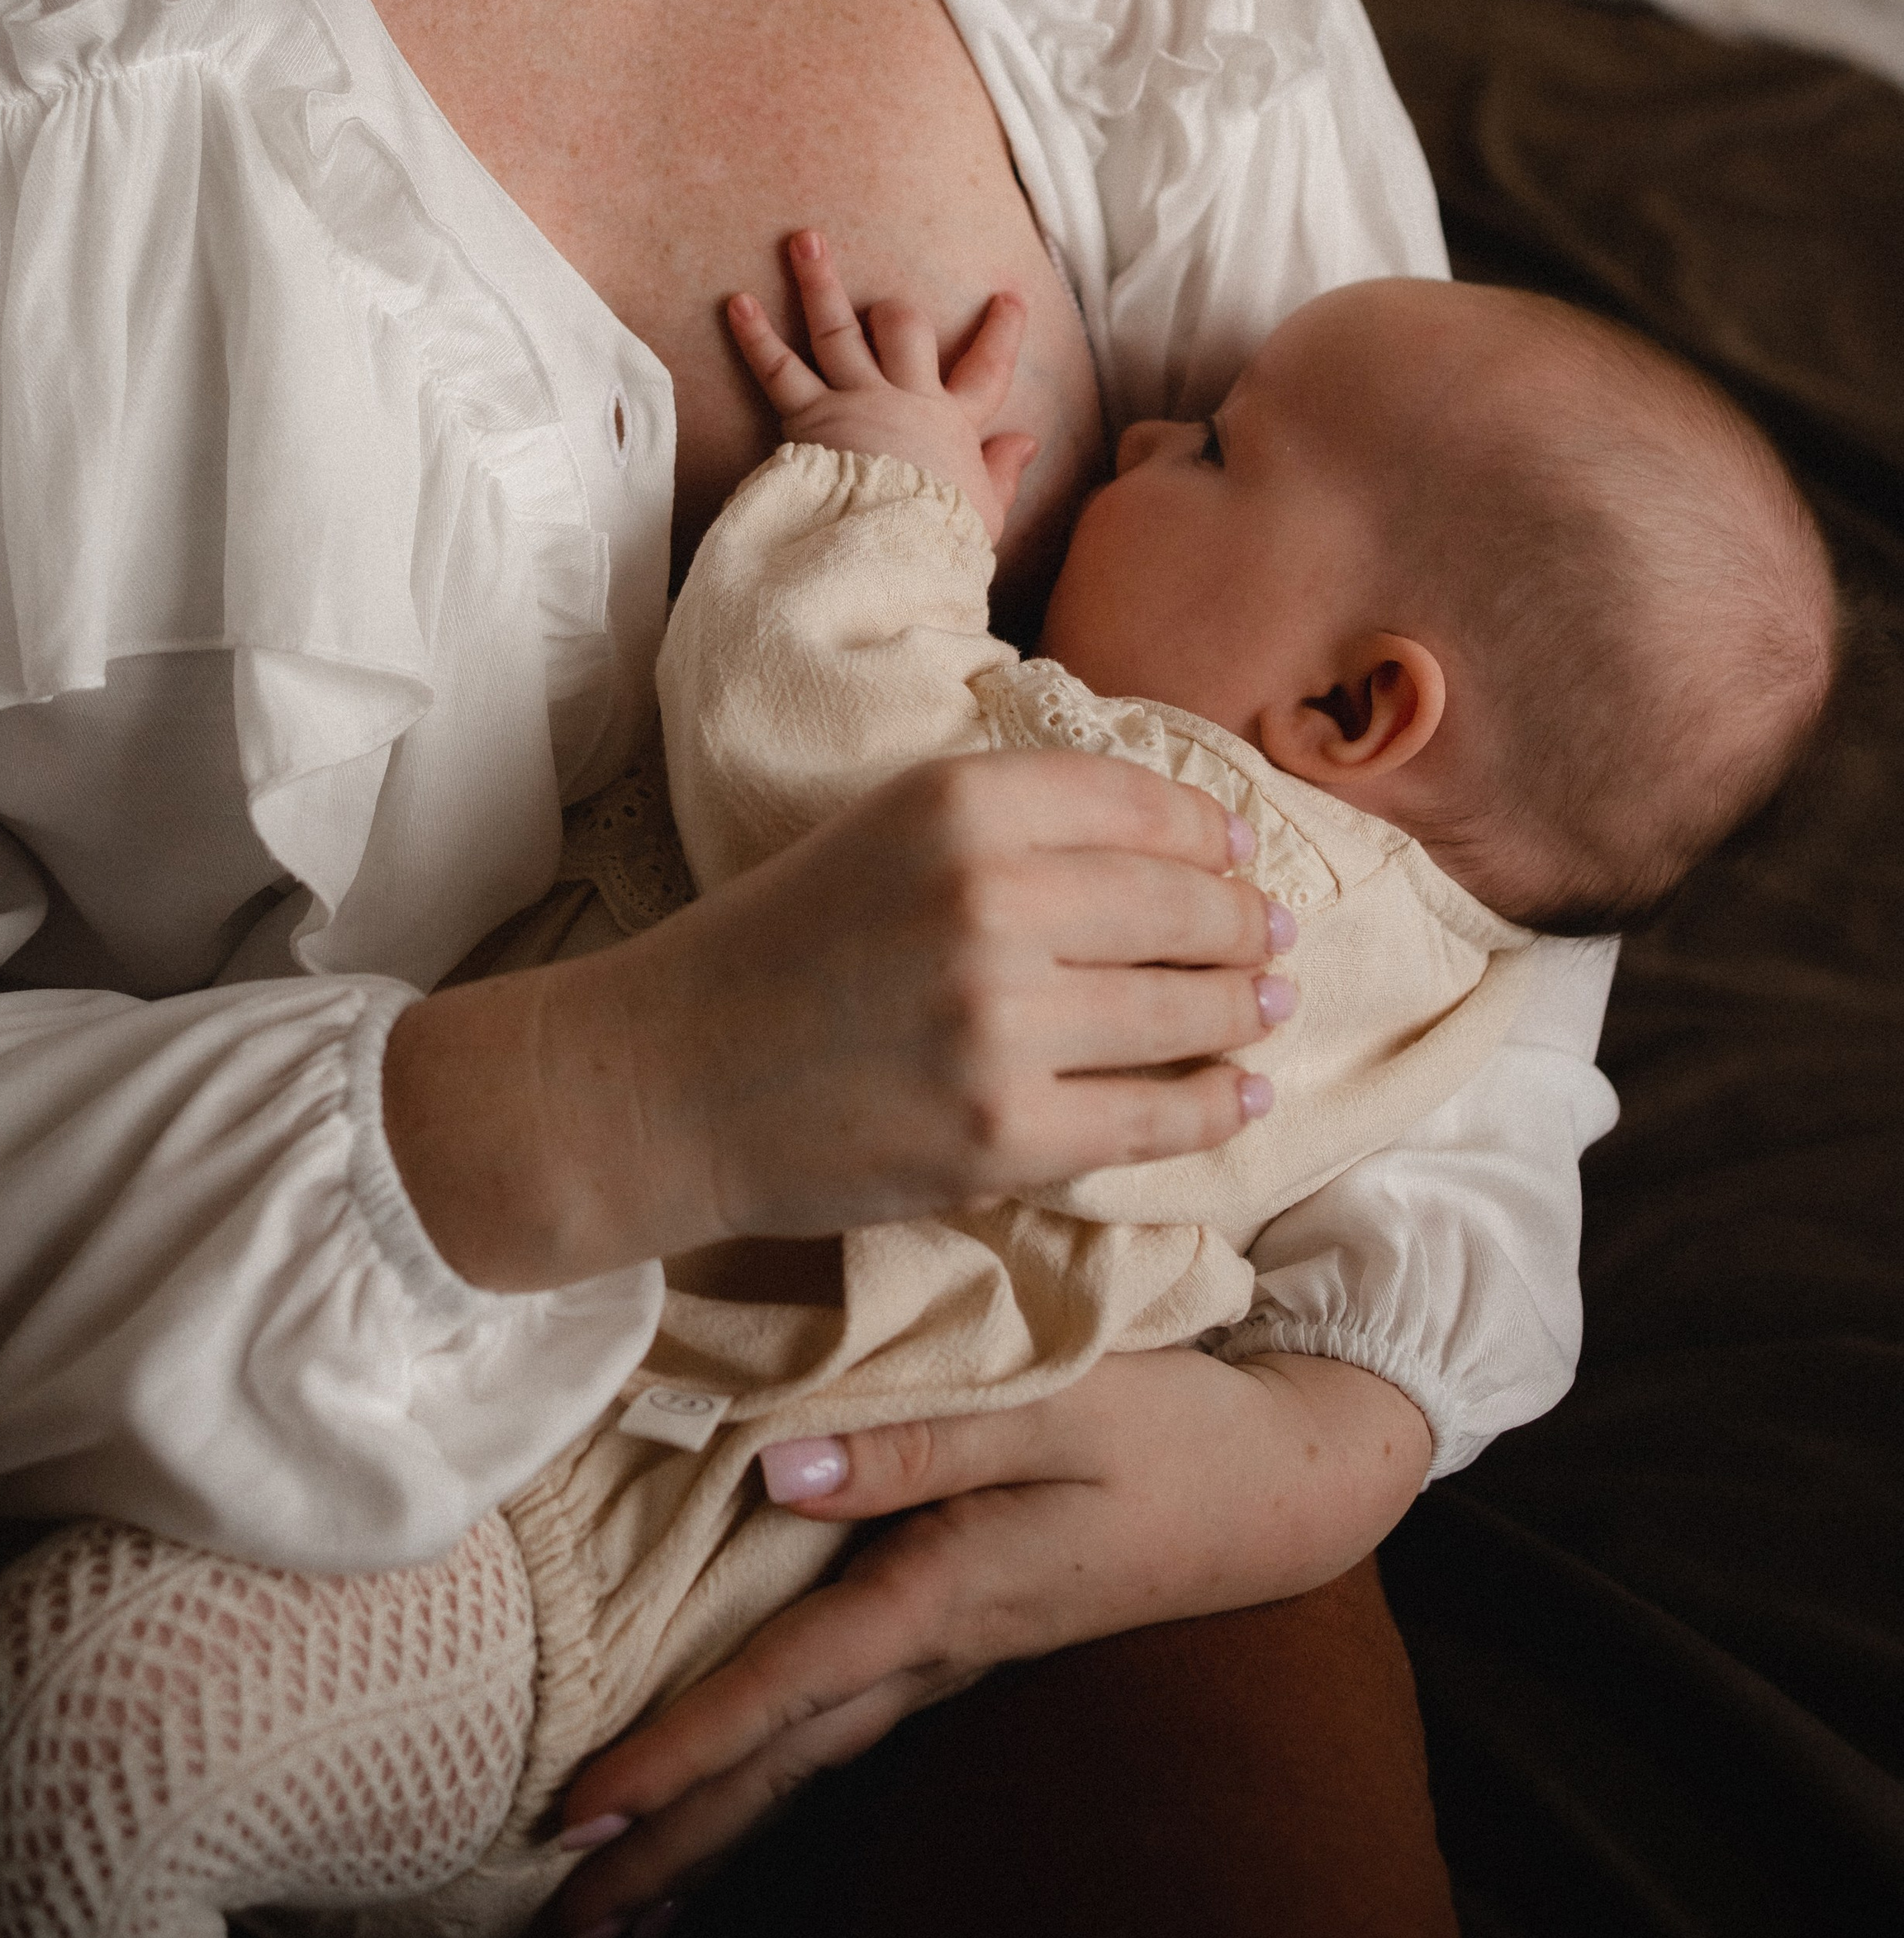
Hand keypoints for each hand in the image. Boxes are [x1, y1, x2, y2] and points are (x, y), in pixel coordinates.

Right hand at [384, 747, 1290, 1287]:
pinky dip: (1220, 1107)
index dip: (1212, 834)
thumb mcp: (887, 831)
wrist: (667, 1078)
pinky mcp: (1005, 1134)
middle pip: (1186, 904)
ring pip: (1192, 1010)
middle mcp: (990, 900)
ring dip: (1247, 1009)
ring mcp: (1001, 1025)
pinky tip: (1246, 1096)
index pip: (1144, 803)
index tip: (1239, 855)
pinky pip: (1161, 1118)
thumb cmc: (779, 945)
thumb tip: (1187, 844)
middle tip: (1271, 937)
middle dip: (1245, 923)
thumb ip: (1017, 822)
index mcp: (958, 803)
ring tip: (1270, 1005)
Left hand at [549, 1350, 1432, 1937]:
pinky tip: (742, 1817)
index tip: (581, 1816)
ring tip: (620, 1913)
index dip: (683, 1750)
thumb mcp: (1061, 1402)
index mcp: (949, 1590)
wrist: (1283, 1481)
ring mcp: (961, 1654)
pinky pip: (851, 1730)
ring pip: (814, 1761)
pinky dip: (780, 1784)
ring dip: (718, 1835)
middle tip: (559, 1921)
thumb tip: (779, 1474)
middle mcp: (943, 1646)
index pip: (788, 1685)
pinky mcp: (974, 1637)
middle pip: (786, 1762)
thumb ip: (921, 1434)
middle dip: (674, 1845)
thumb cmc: (1172, 1422)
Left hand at [727, 227, 1035, 538]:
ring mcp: (855, 400)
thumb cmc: (935, 537)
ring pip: (838, 328)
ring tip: (804, 240)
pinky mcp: (810, 415)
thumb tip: (1027, 442)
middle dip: (897, 310)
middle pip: (905, 330)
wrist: (887, 549)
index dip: (1001, 333)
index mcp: (950, 424)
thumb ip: (1003, 473)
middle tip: (888, 301)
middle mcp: (904, 399)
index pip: (987, 370)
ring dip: (820, 281)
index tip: (1008, 295)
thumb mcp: (984, 512)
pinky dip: (756, 336)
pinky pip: (779, 368)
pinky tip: (737, 303)